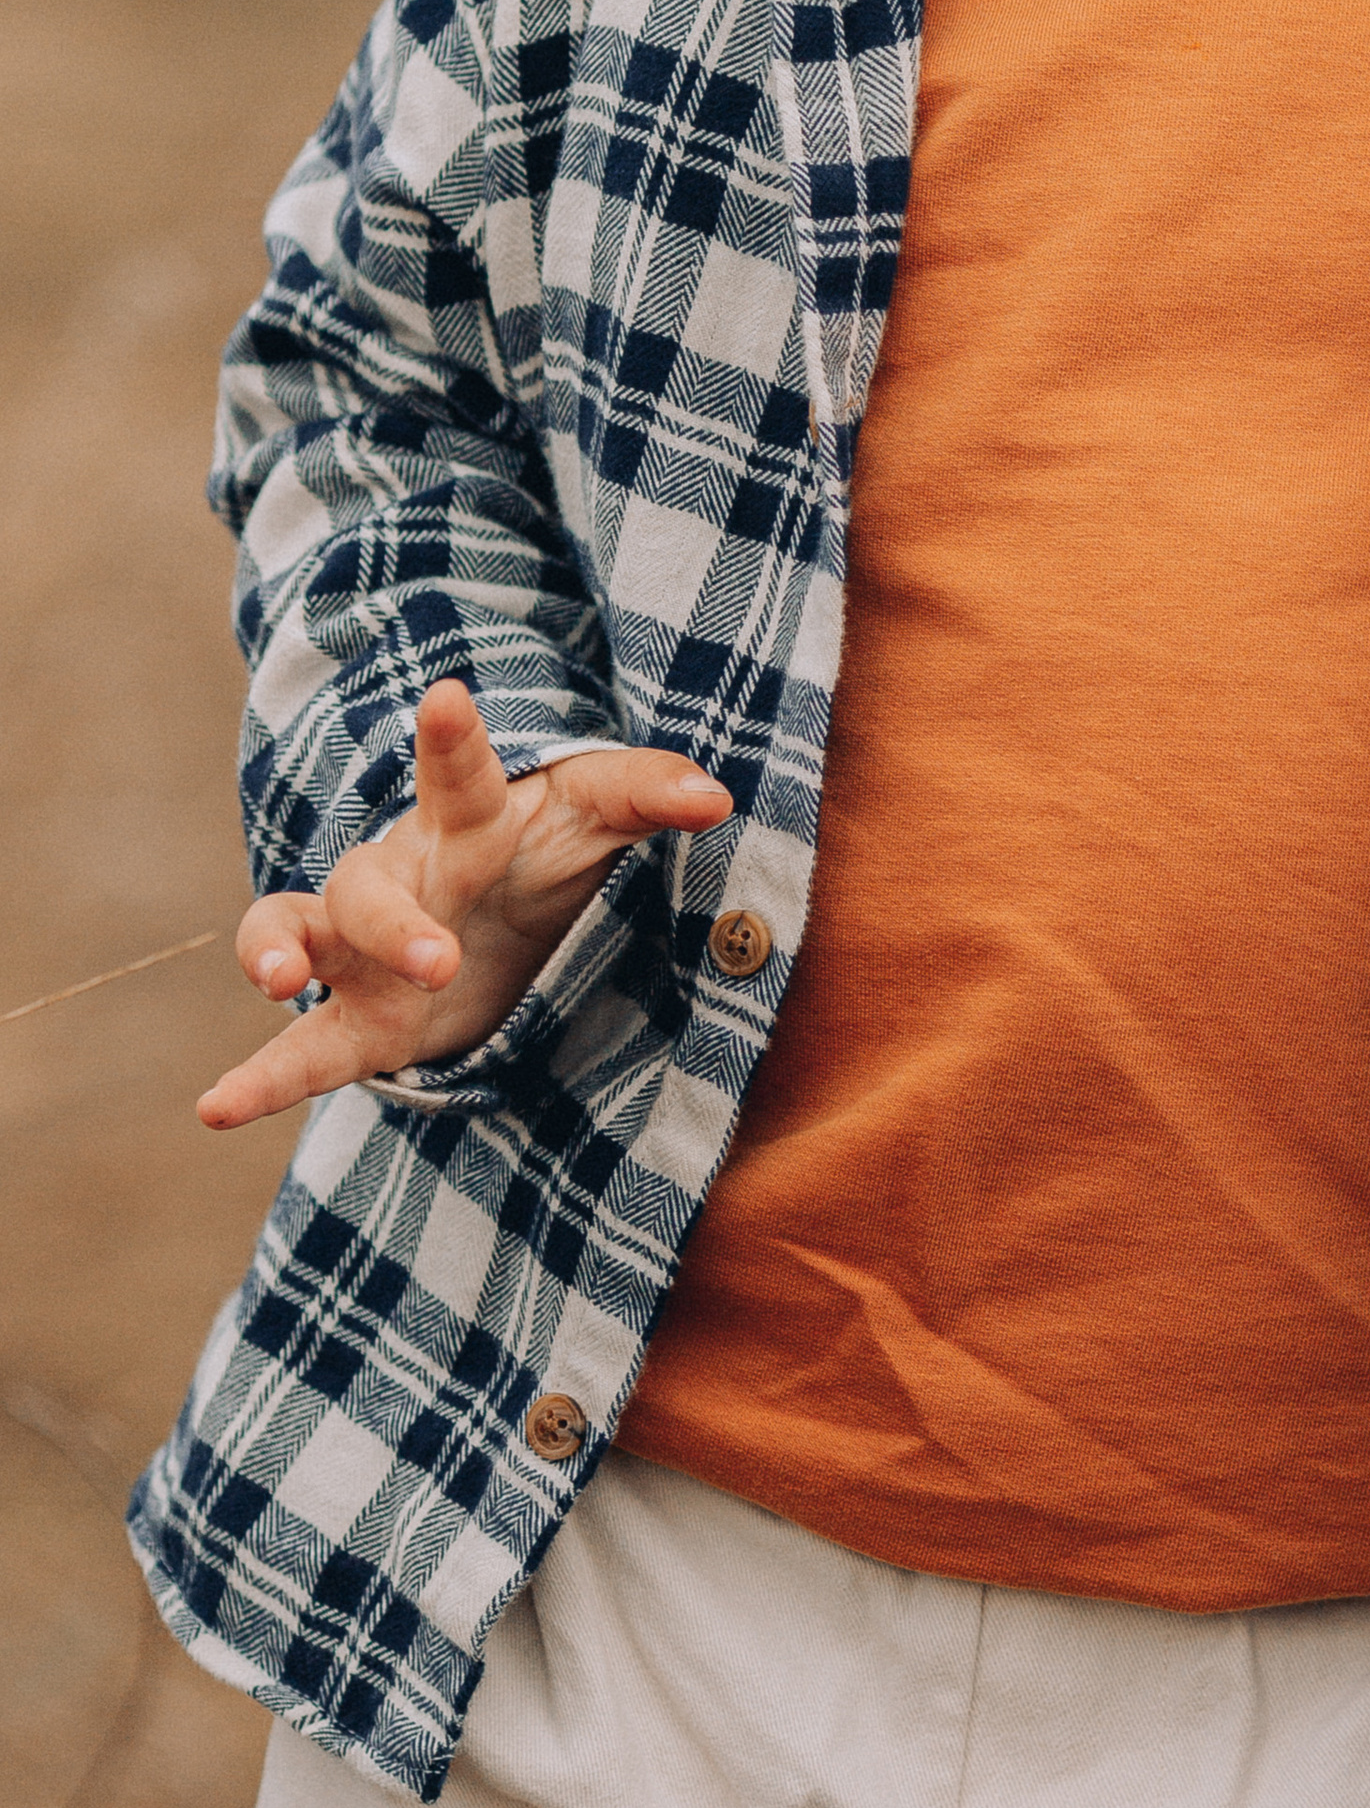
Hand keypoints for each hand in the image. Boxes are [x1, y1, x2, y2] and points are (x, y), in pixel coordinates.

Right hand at [204, 678, 730, 1129]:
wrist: (507, 919)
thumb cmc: (547, 850)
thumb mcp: (600, 820)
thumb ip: (648, 796)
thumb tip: (717, 797)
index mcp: (469, 824)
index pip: (463, 777)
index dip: (454, 741)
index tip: (449, 698)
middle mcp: (402, 879)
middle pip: (369, 885)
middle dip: (389, 922)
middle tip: (438, 957)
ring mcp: (365, 952)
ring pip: (304, 939)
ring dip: (282, 957)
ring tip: (279, 984)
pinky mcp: (363, 1021)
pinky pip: (303, 1050)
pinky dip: (260, 1078)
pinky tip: (214, 1109)